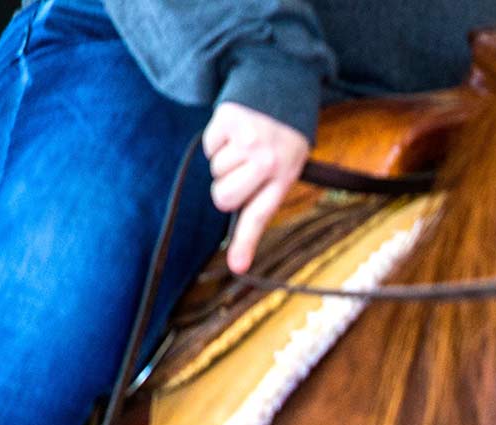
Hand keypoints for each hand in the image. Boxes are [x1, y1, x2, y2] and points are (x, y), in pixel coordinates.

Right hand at [203, 102, 309, 273]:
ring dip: (223, 160)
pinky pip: (209, 146)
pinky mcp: (229, 122)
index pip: (260, 216)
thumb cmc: (282, 136)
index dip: (245, 243)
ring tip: (244, 144)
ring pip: (214, 171)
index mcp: (283, 178)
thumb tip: (234, 218)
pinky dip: (217, 140)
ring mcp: (247, 142)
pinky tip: (235, 130)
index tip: (236, 266)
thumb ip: (263, 190)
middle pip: (223, 198)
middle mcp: (266, 162)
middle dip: (222, 192)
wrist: (281, 88)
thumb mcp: (286, 165)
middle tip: (237, 176)